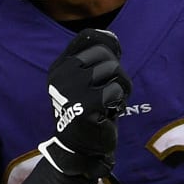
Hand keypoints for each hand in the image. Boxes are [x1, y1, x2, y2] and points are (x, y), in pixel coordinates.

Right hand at [38, 29, 130, 180]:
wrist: (80, 148)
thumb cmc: (88, 110)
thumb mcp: (84, 81)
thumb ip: (94, 60)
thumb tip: (112, 38)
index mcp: (60, 66)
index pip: (86, 36)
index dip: (107, 42)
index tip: (115, 55)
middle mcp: (62, 75)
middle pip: (104, 52)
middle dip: (117, 70)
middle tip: (113, 87)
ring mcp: (73, 89)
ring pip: (114, 69)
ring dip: (123, 86)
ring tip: (113, 100)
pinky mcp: (86, 105)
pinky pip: (118, 90)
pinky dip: (121, 101)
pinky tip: (110, 112)